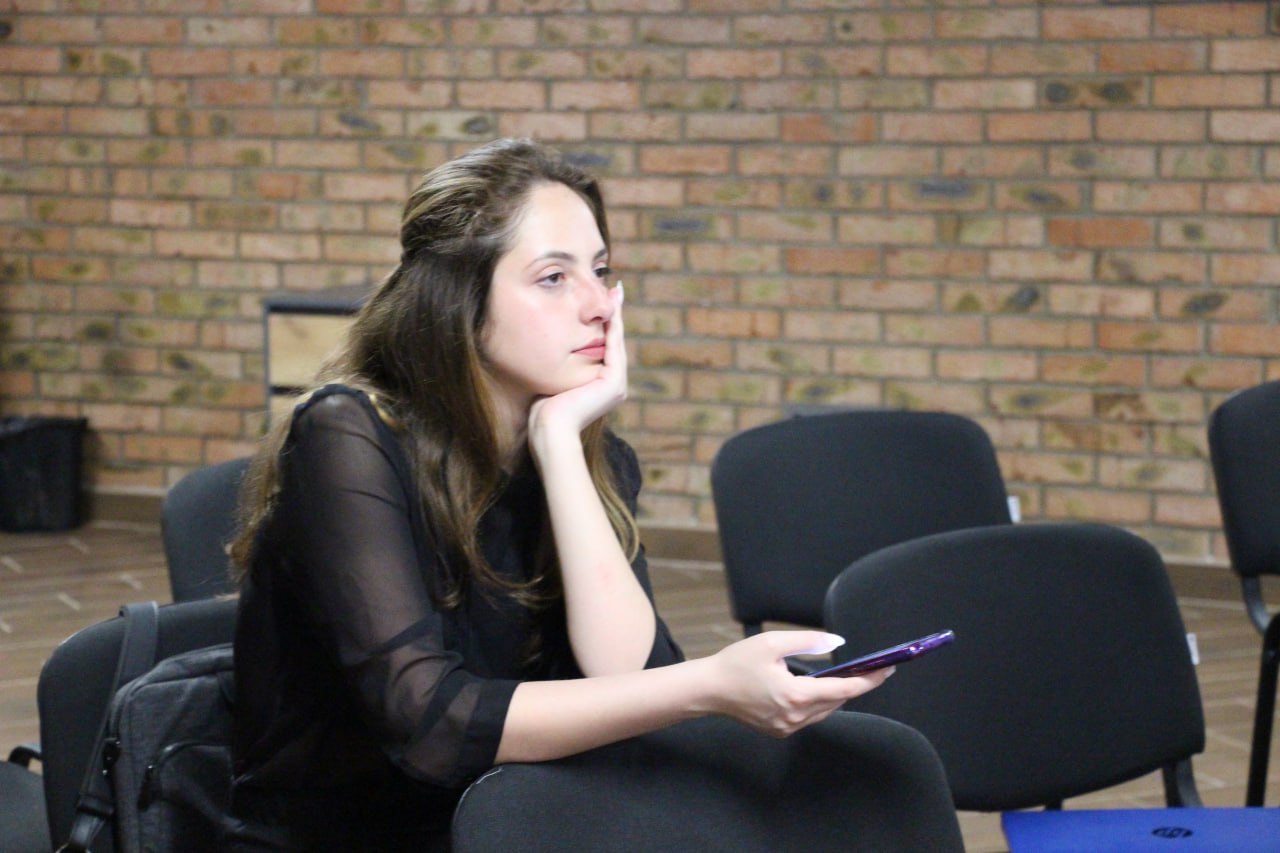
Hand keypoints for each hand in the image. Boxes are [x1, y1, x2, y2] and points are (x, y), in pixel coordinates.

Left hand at [528, 283, 626, 444]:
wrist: (548, 428)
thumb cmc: (543, 409)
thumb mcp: (554, 379)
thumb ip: (559, 364)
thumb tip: (548, 348)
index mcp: (601, 385)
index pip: (604, 347)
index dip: (604, 323)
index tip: (602, 300)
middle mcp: (614, 385)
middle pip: (614, 341)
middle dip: (614, 314)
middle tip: (617, 289)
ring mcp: (617, 385)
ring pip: (617, 341)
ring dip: (617, 315)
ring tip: (617, 292)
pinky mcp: (614, 383)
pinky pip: (614, 346)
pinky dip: (613, 326)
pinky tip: (611, 307)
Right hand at [705, 631, 891, 737]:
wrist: (709, 689)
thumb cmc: (737, 663)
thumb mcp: (772, 643)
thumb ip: (809, 641)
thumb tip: (838, 643)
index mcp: (795, 695)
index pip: (844, 691)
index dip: (869, 680)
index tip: (887, 669)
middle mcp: (794, 717)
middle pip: (837, 702)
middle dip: (856, 685)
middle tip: (873, 668)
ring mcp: (787, 727)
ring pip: (825, 711)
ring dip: (837, 695)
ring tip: (850, 676)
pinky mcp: (780, 730)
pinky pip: (809, 717)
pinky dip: (819, 702)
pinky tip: (820, 688)